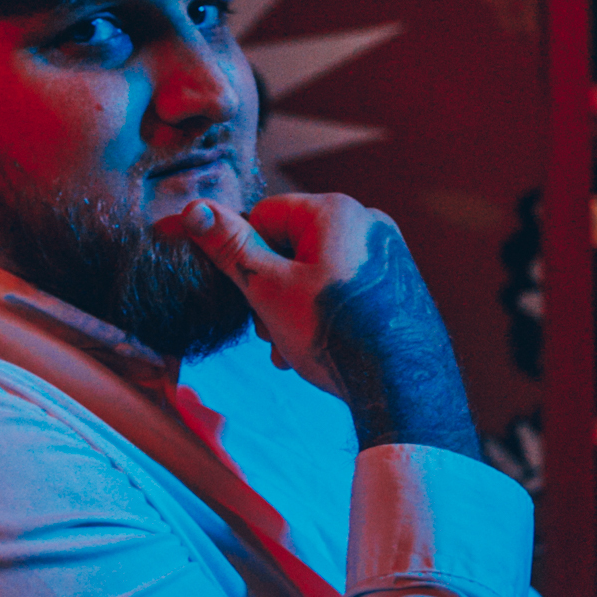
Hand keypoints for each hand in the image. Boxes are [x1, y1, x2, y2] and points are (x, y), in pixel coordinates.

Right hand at [177, 194, 476, 454]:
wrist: (402, 386)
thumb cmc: (335, 333)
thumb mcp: (268, 289)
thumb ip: (230, 247)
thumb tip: (194, 210)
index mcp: (336, 211)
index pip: (265, 215)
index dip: (245, 256)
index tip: (245, 293)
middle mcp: (367, 223)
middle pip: (291, 245)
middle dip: (269, 289)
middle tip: (266, 329)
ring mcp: (387, 255)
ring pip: (316, 271)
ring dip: (291, 307)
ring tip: (288, 347)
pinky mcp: (396, 286)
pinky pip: (344, 287)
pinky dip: (322, 312)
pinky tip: (314, 347)